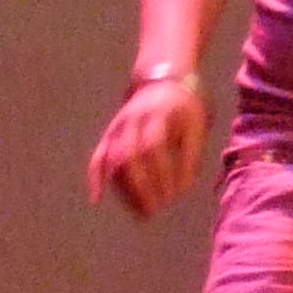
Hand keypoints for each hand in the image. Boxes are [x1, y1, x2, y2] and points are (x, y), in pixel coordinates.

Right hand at [88, 78, 206, 217]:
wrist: (166, 78)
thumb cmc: (188, 105)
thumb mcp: (198, 124)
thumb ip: (192, 154)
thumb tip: (184, 188)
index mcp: (157, 115)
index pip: (154, 148)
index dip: (161, 173)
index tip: (174, 196)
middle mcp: (132, 120)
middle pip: (129, 157)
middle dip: (140, 187)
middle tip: (154, 212)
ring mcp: (117, 127)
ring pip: (113, 161)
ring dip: (123, 189)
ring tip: (139, 213)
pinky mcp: (110, 133)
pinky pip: (97, 156)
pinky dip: (95, 177)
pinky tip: (97, 198)